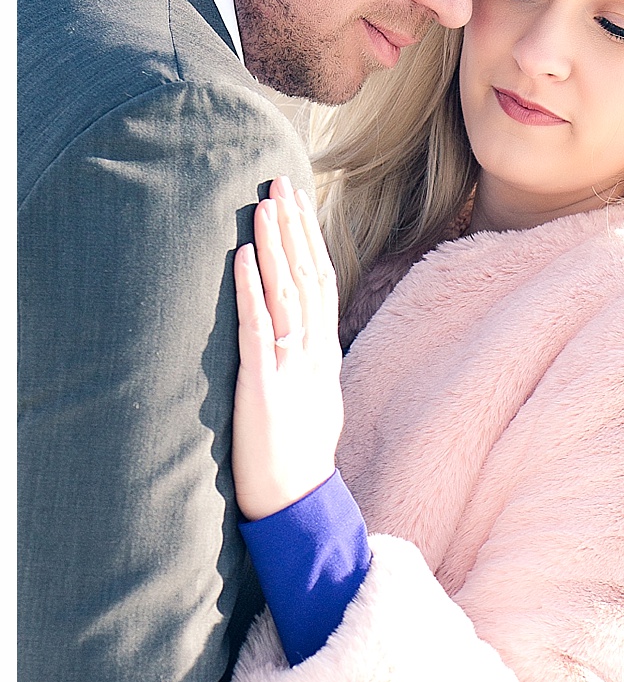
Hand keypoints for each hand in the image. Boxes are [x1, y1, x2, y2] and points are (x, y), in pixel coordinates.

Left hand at [232, 177, 342, 519]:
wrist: (297, 500)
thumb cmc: (300, 457)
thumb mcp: (315, 401)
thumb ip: (309, 365)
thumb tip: (302, 340)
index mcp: (325, 354)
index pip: (321, 282)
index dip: (309, 240)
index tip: (298, 202)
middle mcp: (314, 353)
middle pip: (307, 276)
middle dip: (293, 227)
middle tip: (281, 182)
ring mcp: (292, 367)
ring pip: (286, 293)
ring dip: (273, 246)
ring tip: (263, 205)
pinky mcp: (263, 385)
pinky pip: (258, 329)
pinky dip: (249, 291)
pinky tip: (240, 259)